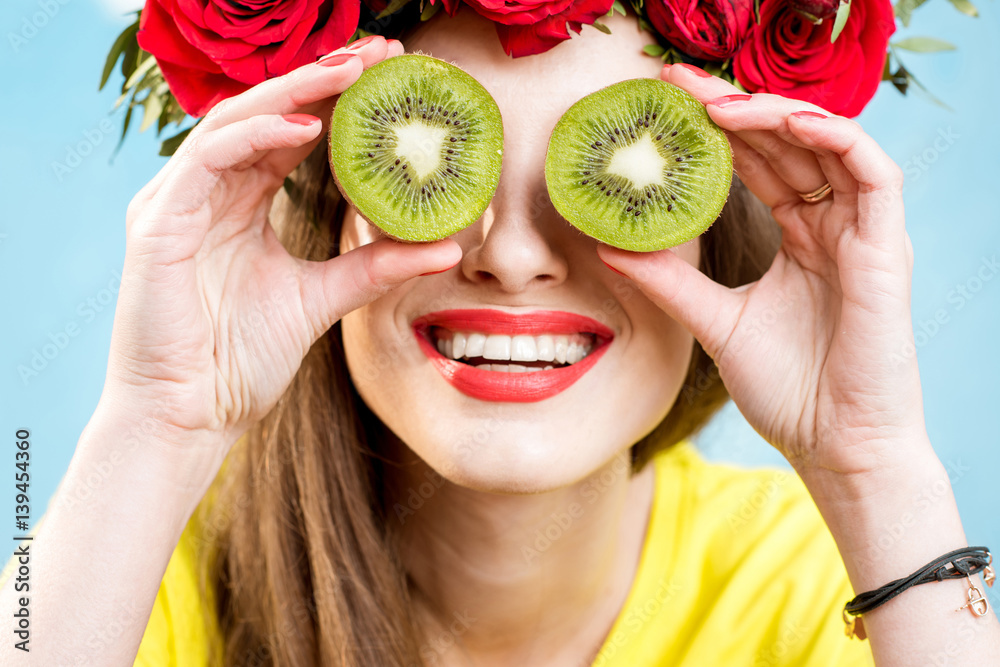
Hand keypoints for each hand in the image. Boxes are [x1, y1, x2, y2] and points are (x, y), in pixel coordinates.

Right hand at [106, 36, 461, 455]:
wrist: (191, 417)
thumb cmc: (241, 360)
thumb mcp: (323, 298)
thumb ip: (376, 266)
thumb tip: (449, 248)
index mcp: (240, 204)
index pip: (288, 133)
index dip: (335, 99)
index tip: (391, 76)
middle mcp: (207, 193)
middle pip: (264, 113)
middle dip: (321, 78)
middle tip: (380, 53)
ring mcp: (178, 203)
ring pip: (234, 121)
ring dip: (293, 91)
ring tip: (352, 73)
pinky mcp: (158, 224)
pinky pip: (207, 159)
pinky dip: (255, 135)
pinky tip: (305, 125)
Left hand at [598, 64, 928, 479]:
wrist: (833, 446)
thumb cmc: (787, 389)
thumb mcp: (714, 321)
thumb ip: (670, 279)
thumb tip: (608, 245)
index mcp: (798, 238)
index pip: (759, 163)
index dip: (718, 128)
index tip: (665, 106)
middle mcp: (832, 226)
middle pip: (787, 143)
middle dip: (735, 107)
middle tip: (678, 83)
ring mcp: (863, 235)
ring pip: (830, 144)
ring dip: (776, 114)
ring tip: (716, 103)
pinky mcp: (887, 249)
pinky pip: (873, 173)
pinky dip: (834, 138)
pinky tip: (785, 122)